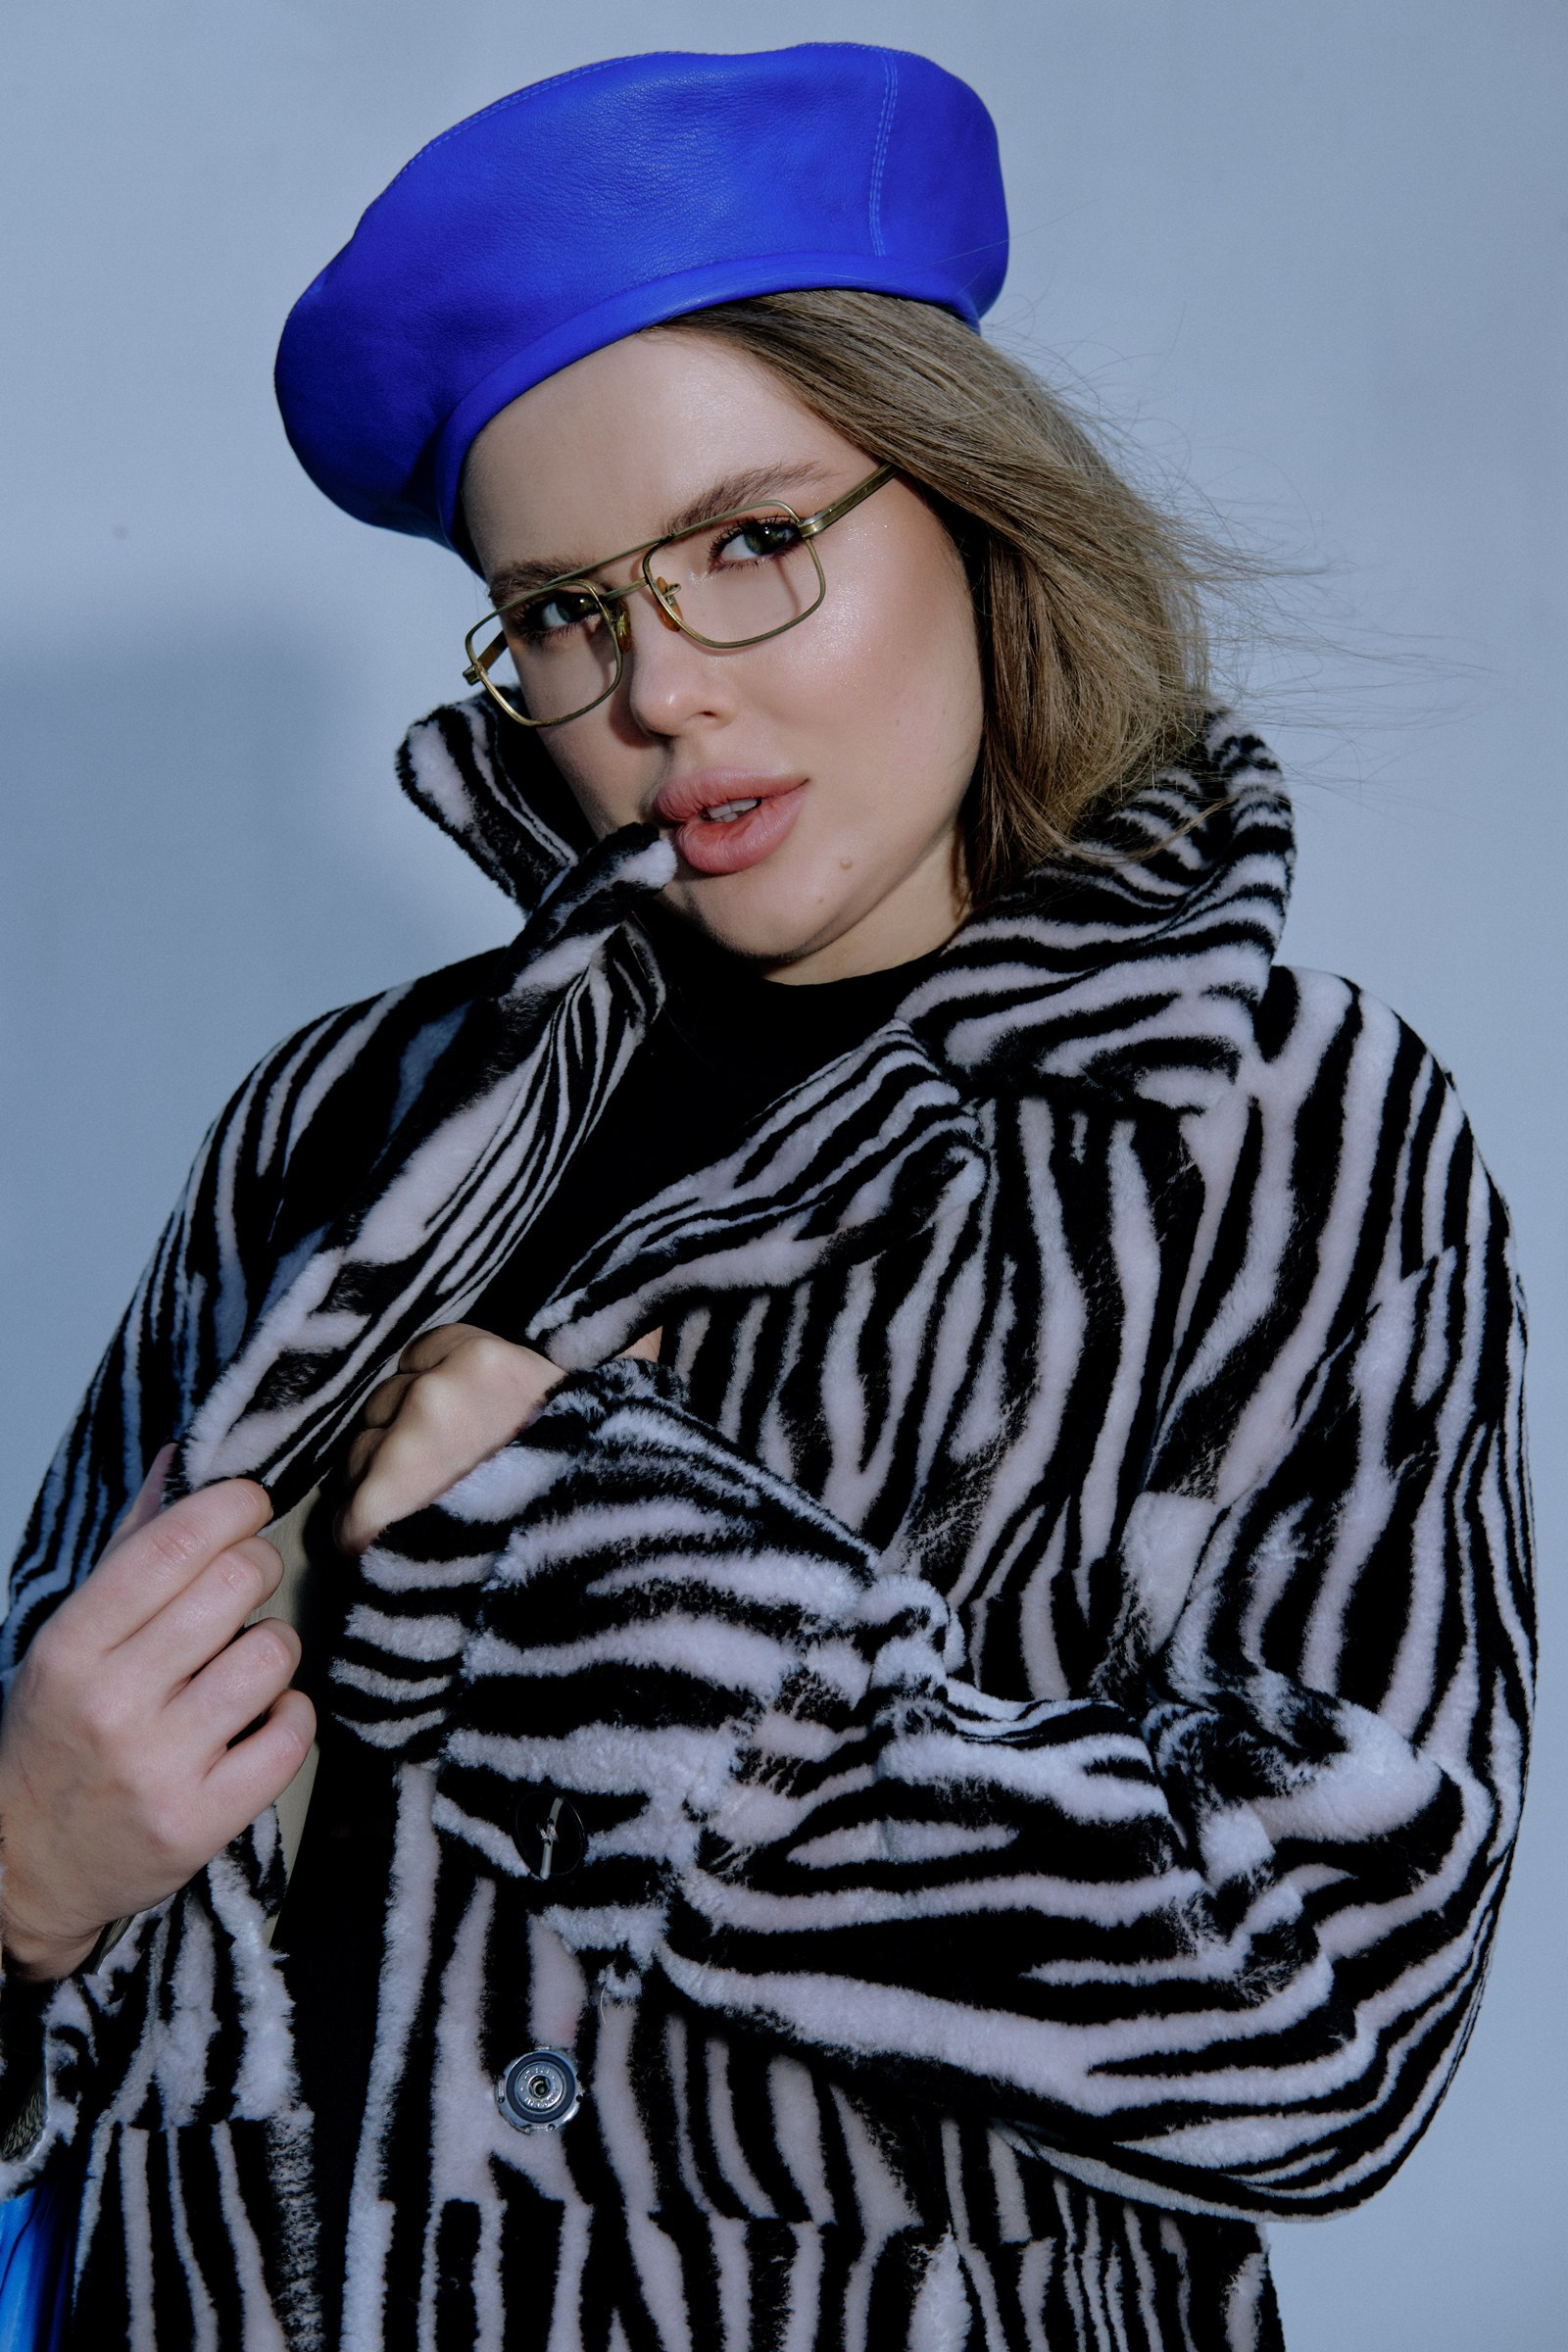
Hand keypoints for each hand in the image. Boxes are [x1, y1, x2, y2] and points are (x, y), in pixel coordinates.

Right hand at [0, 1454, 314, 1980]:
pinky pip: (293, 1733)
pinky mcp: (203, 1821)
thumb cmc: (55, 1739)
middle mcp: (113, 1703)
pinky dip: (290, 1717)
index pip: (175, 1544)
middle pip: (235, 1585)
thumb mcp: (69, 1640)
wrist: (23, 1872)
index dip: (234, 1505)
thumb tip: (181, 1459)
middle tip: (248, 1584)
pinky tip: (259, 1719)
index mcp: (72, 1647)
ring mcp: (160, 1766)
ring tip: (244, 1664)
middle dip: (259, 1567)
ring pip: (273, 1654)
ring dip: (274, 1647)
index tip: (250, 1503)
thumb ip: (131, 1548)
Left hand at [336, 1323, 660, 1555]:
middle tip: (456, 1486)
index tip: (470, 1430)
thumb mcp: (610, 1409)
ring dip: (387, 1487)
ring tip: (440, 1525)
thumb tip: (651, 1317)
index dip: (442, 1390)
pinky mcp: (373, 1514)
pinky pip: (344, 1516)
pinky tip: (415, 1555)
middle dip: (410, 1439)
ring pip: (361, 1457)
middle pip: (386, 1404)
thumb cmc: (604, 1492)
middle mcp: (436, 1395)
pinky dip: (369, 1540)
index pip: (424, 1353)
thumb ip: (615, 1356)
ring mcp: (402, 1453)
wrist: (595, 1581)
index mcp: (487, 1360)